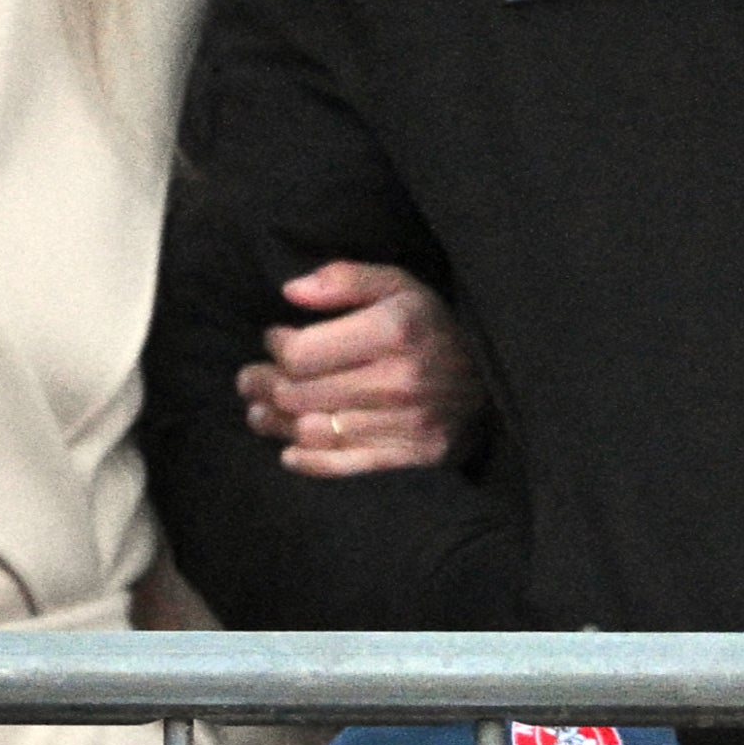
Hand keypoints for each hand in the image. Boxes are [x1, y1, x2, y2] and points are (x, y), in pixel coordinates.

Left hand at [238, 261, 485, 478]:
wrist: (493, 377)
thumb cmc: (432, 325)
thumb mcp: (398, 284)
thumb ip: (345, 279)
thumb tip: (291, 291)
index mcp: (394, 330)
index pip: (302, 352)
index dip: (276, 347)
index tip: (274, 339)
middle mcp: (399, 379)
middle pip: (300, 394)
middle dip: (263, 386)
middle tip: (250, 380)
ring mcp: (407, 422)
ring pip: (313, 431)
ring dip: (275, 423)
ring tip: (259, 411)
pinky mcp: (412, 454)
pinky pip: (343, 465)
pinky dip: (306, 461)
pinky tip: (288, 450)